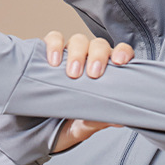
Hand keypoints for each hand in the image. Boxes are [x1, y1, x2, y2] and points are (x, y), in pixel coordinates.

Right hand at [42, 31, 134, 152]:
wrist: (41, 125)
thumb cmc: (70, 122)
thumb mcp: (84, 126)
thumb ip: (98, 121)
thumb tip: (118, 121)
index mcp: (106, 72)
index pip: (121, 53)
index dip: (123, 52)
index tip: (119, 62)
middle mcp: (90, 58)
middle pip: (99, 45)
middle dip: (98, 57)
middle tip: (93, 74)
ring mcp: (70, 54)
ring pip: (78, 41)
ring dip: (77, 54)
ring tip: (72, 73)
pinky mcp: (50, 52)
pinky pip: (54, 38)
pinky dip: (55, 46)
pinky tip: (53, 62)